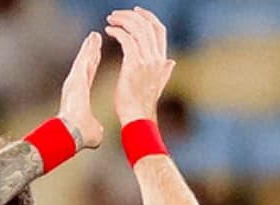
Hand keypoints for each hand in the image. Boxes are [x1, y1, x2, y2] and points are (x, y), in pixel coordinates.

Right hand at [58, 31, 103, 149]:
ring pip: (84, 60)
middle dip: (90, 52)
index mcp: (80, 96)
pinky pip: (84, 60)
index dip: (92, 66)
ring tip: (94, 36)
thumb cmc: (79, 135)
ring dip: (89, 47)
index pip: (88, 77)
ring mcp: (75, 82)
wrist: (71, 134)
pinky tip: (93, 38)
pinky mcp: (76, 78)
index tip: (96, 56)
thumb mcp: (93, 131)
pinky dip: (88, 49)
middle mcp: (76, 87)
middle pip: (85, 65)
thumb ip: (96, 127)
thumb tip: (99, 135)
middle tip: (95, 40)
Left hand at [105, 7, 174, 123]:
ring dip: (122, 21)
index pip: (159, 30)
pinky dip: (118, 32)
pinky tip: (108, 31)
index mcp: (162, 59)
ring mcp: (146, 60)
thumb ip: (164, 71)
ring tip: (110, 20)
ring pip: (137, 30)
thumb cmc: (142, 105)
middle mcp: (156, 57)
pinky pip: (126, 40)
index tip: (136, 12)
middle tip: (116, 15)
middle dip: (131, 16)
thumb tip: (171, 61)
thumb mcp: (157, 85)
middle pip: (147, 25)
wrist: (137, 118)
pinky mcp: (134, 65)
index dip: (148, 17)